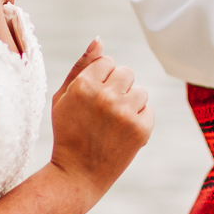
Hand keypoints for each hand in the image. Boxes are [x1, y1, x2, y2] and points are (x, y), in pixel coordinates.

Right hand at [49, 39, 150, 190]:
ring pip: (140, 91)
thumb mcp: (63, 98)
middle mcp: (105, 96)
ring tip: (113, 124)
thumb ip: (81, 66)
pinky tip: (122, 134)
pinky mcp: (141, 129)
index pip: (107, 62)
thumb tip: (99, 40)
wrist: (78, 173)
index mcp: (83, 86)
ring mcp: (124, 113)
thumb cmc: (68, 132)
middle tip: (103, 112)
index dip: (101, 79)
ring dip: (130, 104)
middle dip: (118, 89)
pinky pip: (149, 110)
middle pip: (126, 73)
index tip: (93, 98)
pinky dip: (139, 121)